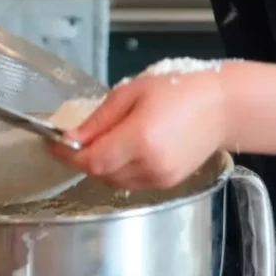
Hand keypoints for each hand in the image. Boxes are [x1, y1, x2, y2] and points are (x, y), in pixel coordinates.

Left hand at [54, 71, 228, 189]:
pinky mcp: (168, 184)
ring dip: (103, 165)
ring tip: (110, 139)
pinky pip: (132, 182)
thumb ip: (100, 118)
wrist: (221, 107)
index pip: (92, 160)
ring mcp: (160, 178)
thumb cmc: (179, 90)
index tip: (54, 145)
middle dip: (85, 158)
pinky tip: (129, 148)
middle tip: (81, 137)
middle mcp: (149, 165)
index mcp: (140, 138)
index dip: (69, 156)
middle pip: (100, 173)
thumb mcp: (134, 91)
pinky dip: (122, 169)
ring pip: (114, 181)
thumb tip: (70, 137)